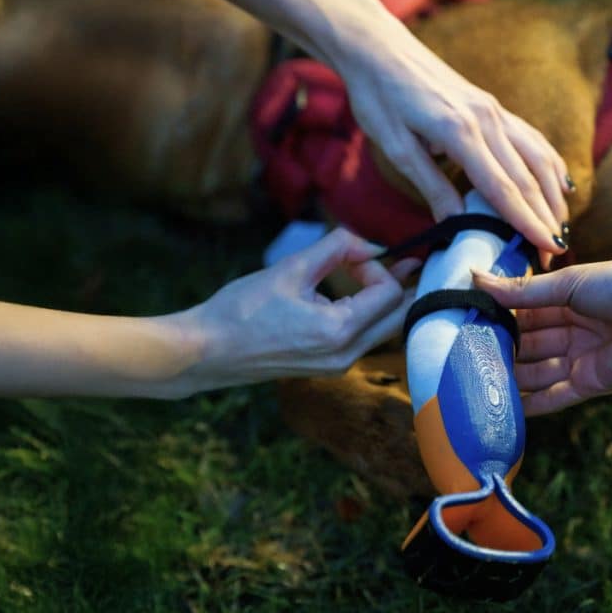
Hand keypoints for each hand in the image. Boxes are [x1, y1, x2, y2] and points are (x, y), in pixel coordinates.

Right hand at [177, 228, 418, 392]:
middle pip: (398, 318)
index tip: (353, 255)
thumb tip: (368, 243)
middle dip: (400, 286)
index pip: (389, 295)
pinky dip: (368, 316)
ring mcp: (338, 367)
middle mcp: (346, 355)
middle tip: (404, 261)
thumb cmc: (241, 310)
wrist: (206, 351)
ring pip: (383, 331)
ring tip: (379, 273)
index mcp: (339, 331)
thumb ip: (336, 249)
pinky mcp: (328, 368)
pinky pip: (363, 340)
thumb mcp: (291, 269)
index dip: (380, 268)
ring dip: (385, 302)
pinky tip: (356, 296)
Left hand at [326, 0, 570, 262]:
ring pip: (538, 158)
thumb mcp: (395, 147)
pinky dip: (550, 165)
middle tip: (555, 255)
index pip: (503, 188)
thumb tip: (456, 226)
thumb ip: (430, 186)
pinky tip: (559, 184)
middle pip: (528, 178)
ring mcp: (495, 110)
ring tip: (562, 228)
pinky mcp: (493, 106)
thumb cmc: (378, 95)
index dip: (527, 222)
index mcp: (460, 132)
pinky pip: (532, 139)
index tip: (545, 249)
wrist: (378, 46)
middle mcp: (487, 119)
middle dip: (545, 219)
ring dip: (554, 196)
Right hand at [473, 258, 611, 414]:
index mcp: (567, 302)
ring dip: (510, 378)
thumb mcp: (567, 283)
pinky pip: (555, 396)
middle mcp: (572, 332)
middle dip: (500, 351)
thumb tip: (475, 278)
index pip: (523, 314)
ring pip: (536, 372)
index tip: (465, 324)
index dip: (498, 319)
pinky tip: (506, 407)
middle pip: (528, 346)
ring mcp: (580, 359)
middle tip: (462, 358)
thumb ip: (522, 291)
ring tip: (475, 383)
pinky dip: (532, 403)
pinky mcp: (591, 383)